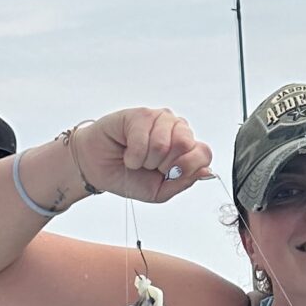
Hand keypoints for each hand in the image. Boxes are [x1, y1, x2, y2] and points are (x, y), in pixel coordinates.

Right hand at [73, 108, 214, 204]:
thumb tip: (206, 170)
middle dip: (164, 165)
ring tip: (137, 158)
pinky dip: (133, 155)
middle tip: (150, 165)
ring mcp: (159, 119)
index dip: (186, 168)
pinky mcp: (140, 114)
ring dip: (146, 160)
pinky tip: (128, 152)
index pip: (203, 153)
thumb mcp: (161, 191)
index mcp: (186, 148)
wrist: (99, 169)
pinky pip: (143, 139)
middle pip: (185, 146)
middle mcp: (176, 130)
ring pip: (163, 143)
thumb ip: (185, 181)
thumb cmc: (129, 176)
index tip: (168, 174)